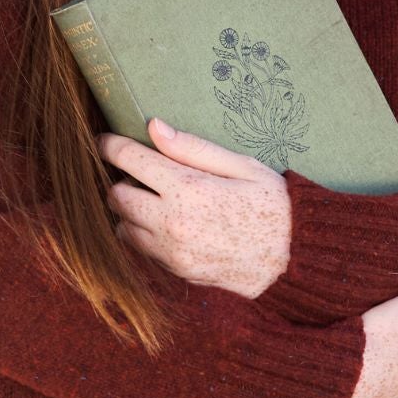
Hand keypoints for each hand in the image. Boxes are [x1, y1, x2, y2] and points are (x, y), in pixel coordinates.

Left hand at [97, 115, 292, 299]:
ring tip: (152, 199)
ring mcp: (171, 251)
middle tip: (137, 172)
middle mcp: (172, 222)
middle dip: (120, 179)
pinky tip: (166, 223)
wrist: (292, 261)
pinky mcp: (176, 270)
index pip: (129, 160)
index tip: (105, 140)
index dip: (110, 145)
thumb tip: (155, 127)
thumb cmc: (273, 206)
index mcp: (188, 188)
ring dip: (129, 210)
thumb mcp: (242, 166)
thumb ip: (194, 148)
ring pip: (122, 226)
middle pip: (116, 195)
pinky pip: (140, 249)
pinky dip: (143, 233)